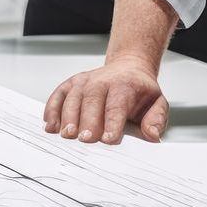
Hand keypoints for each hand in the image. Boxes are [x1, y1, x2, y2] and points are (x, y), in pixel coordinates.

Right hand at [43, 58, 168, 143]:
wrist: (128, 67)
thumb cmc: (140, 91)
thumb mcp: (157, 103)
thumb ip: (156, 119)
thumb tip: (152, 135)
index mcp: (125, 86)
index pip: (118, 105)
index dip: (113, 123)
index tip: (108, 139)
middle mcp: (103, 81)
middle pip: (93, 101)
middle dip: (88, 120)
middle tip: (85, 139)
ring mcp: (85, 81)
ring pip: (73, 97)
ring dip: (68, 116)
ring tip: (66, 134)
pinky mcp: (71, 83)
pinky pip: (58, 94)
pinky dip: (52, 109)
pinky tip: (50, 126)